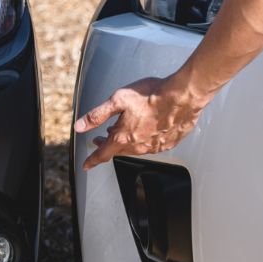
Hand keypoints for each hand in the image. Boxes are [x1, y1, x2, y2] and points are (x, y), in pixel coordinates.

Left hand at [73, 74, 209, 169]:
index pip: (103, 153)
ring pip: (136, 149)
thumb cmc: (152, 95)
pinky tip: (146, 131)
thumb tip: (79, 126)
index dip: (92, 160)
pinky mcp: (169, 142)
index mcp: (123, 137)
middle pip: (119, 151)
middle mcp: (139, 146)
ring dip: (126, 142)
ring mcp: (155, 146)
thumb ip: (97, 115)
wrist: (183, 96)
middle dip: (108, 146)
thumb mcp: (118, 100)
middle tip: (101, 141)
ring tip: (122, 132)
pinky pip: (152, 146)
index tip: (86, 166)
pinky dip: (144, 140)